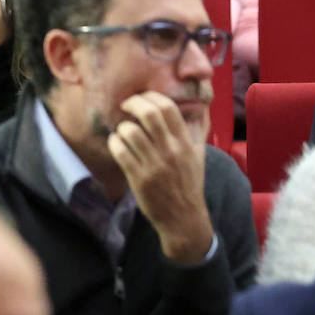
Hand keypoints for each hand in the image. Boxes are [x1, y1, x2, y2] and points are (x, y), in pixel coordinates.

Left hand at [106, 91, 213, 263]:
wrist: (183, 218)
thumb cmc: (189, 183)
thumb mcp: (199, 155)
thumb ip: (198, 130)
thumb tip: (201, 106)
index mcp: (186, 143)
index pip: (168, 108)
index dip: (150, 96)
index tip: (141, 98)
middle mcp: (171, 151)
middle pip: (149, 114)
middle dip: (132, 104)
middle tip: (125, 106)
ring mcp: (154, 165)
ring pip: (130, 132)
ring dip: (121, 127)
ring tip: (122, 130)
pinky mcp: (139, 178)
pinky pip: (120, 152)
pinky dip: (114, 143)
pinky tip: (116, 144)